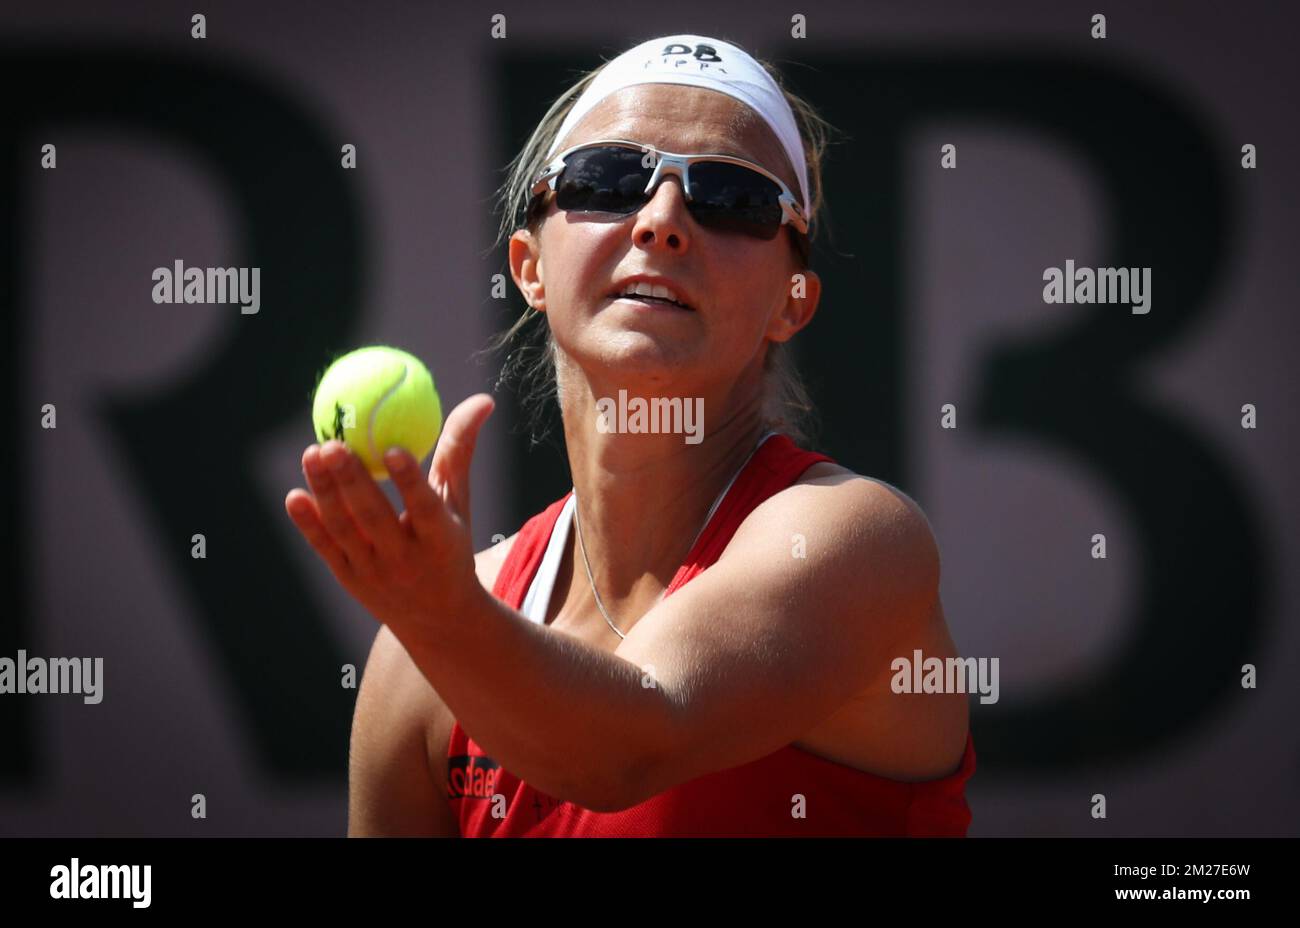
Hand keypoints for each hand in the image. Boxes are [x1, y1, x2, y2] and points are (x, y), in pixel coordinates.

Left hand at [284, 392, 495, 639]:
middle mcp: (406, 559)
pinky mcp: (349, 578)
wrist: (438, 617)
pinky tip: (294, 497)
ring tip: (314, 453)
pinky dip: (309, 524)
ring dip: (326, 493)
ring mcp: (374, 571)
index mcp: (441, 540)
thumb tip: (482, 400)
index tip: (394, 449)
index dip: (409, 481)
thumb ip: (460, 451)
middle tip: (334, 443)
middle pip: (375, 518)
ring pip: (345, 529)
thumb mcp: (459, 503)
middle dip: (352, 481)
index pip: (425, 509)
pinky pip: (326, 548)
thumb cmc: (449, 544)